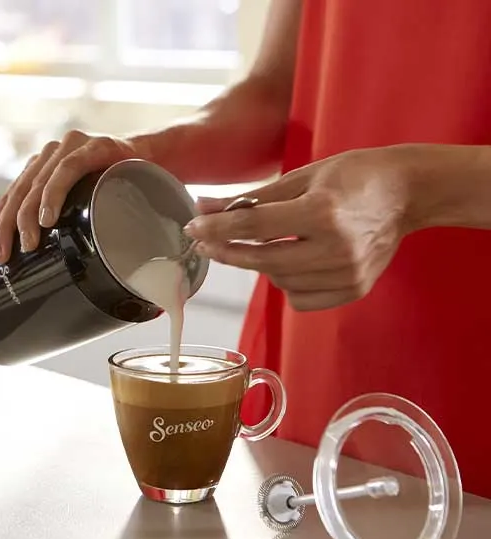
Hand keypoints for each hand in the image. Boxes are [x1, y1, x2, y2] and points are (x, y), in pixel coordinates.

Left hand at [0, 130, 141, 261]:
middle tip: (2, 257)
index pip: (10, 197)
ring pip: (37, 184)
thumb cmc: (120, 188)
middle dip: (5, 226)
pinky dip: (54, 195)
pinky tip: (46, 218)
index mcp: (42, 169)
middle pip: (18, 193)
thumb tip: (48, 266)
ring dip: (27, 217)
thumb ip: (65, 221)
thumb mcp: (86, 207)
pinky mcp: (93, 147)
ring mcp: (70, 147)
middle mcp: (50, 155)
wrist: (160, 159)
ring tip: (26, 245)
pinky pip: (67, 171)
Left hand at [184, 148, 416, 310]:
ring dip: (262, 264)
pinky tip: (294, 261)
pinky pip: (300, 298)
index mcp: (322, 211)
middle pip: (263, 259)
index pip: (254, 226)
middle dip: (229, 251)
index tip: (193, 227)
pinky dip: (287, 283)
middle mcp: (336, 248)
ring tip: (271, 242)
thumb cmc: (353, 177)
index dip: (217, 229)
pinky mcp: (354, 289)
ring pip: (279, 281)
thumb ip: (251, 199)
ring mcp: (347, 274)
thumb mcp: (301, 177)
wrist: (408, 193)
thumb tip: (204, 207)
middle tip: (207, 242)